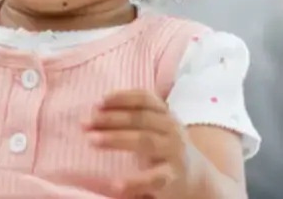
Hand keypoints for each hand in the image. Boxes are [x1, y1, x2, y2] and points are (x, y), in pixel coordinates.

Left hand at [87, 90, 201, 197]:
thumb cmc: (165, 146)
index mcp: (165, 114)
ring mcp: (174, 153)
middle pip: (141, 119)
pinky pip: (153, 178)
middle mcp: (171, 129)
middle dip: (112, 119)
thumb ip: (132, 116)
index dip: (122, 98)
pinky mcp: (172, 177)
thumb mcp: (156, 126)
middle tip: (86, 122)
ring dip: (117, 139)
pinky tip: (116, 185)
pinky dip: (135, 182)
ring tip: (92, 140)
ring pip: (145, 141)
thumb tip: (95, 111)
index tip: (98, 102)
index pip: (145, 99)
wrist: (195, 176)